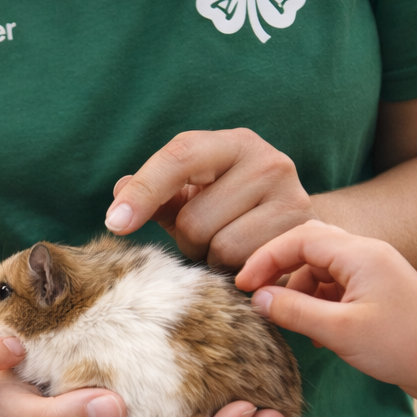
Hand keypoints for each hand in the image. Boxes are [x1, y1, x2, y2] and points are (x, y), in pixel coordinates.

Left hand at [104, 128, 316, 268]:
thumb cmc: (232, 212)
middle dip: (189, 240)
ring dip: (213, 259)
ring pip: (218, 247)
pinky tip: (250, 262)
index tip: (114, 223)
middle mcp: (267, 160)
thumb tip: (119, 189)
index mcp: (232, 144)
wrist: (296, 233)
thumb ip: (157, 194)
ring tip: (231, 248)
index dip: (142, 192)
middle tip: (208, 237)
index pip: (179, 157)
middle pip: (193, 219)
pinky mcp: (301, 233)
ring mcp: (290, 195)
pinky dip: (237, 273)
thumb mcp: (193, 197)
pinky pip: (245, 266)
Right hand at [234, 220, 416, 402]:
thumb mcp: (339, 332)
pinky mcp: (381, 292)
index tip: (242, 286)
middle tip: (257, 296)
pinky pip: (340, 287)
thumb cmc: (403, 347)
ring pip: (323, 269)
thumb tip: (257, 298)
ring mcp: (377, 272)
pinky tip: (320, 335)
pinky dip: (321, 304)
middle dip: (280, 270)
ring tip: (292, 323)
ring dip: (301, 291)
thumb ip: (294, 311)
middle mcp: (369, 253)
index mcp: (361, 253)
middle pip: (310, 247)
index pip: (299, 238)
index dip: (266, 258)